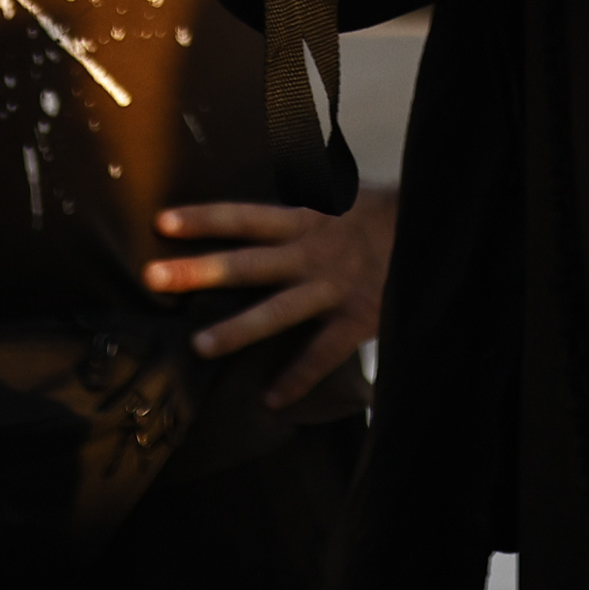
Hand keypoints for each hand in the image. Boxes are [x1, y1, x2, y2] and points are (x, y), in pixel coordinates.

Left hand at [143, 181, 394, 409]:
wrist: (435, 233)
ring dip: (237, 329)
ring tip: (198, 346)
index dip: (205, 218)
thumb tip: (267, 189)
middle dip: (199, 270)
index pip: (245, 216)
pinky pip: (322, 355)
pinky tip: (271, 400)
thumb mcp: (340, 196)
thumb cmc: (383, 215)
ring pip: (277, 312)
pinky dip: (298, 378)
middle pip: (247, 263)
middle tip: (153, 278)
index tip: (162, 222)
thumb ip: (302, 201)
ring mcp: (332, 289)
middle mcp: (313, 253)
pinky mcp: (355, 320)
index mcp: (307, 219)